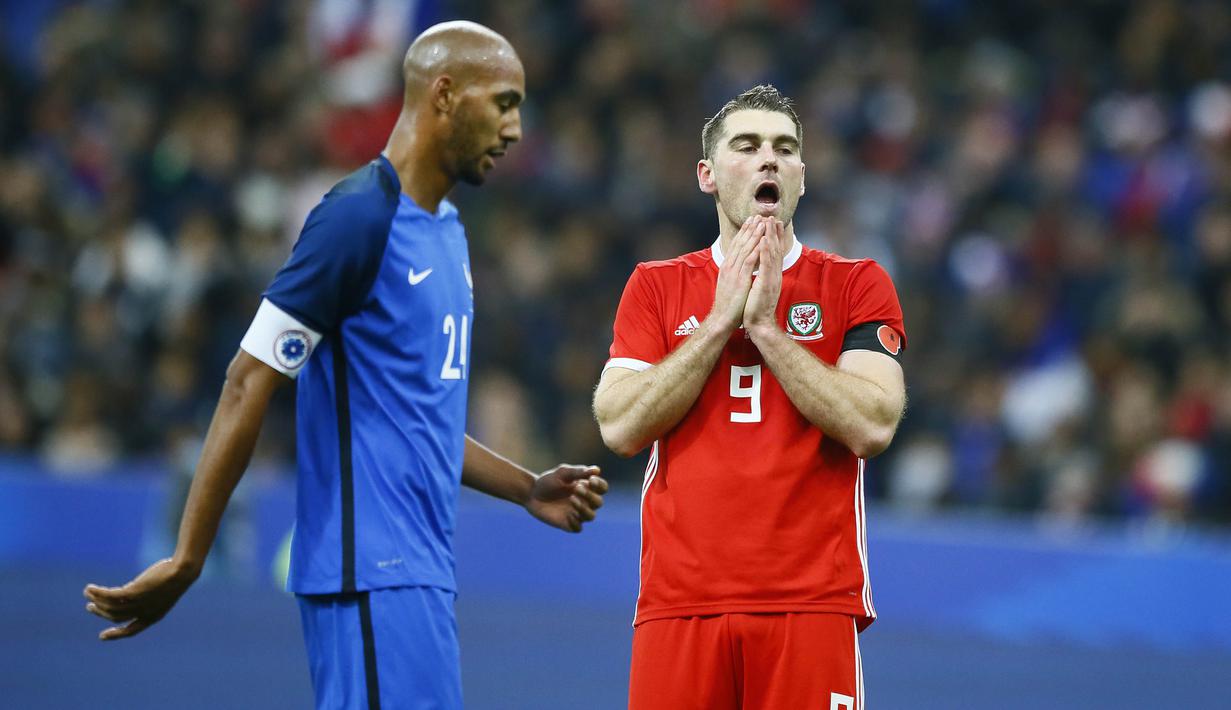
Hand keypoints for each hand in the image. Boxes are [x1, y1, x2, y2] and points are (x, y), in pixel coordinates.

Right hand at [84, 557, 198, 640]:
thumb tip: (132, 594)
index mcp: (153, 617)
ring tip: (88, 593)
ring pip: (111, 607)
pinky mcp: (134, 592)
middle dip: (101, 613)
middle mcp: (144, 613)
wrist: (183, 571)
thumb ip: (148, 599)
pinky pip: (110, 596)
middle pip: (116, 617)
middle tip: (90, 607)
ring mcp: (138, 604)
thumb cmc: (176, 578)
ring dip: (96, 601)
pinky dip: (98, 593)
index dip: (116, 635)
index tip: (102, 636)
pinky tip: (90, 588)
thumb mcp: (163, 593)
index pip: (131, 631)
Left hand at [525, 464, 607, 532]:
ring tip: (572, 499)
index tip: (591, 480)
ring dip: (584, 509)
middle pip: (598, 502)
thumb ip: (578, 472)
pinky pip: (578, 528)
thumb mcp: (562, 473)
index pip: (602, 488)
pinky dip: (576, 522)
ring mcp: (577, 514)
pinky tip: (569, 514)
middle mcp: (585, 502)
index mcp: (587, 488)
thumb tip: (597, 470)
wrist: (531, 494)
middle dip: (590, 496)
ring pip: (591, 516)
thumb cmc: (549, 481)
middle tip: (576, 488)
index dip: (600, 485)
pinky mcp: (568, 524)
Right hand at [708, 217, 766, 331]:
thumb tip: (740, 267)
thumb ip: (735, 273)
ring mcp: (733, 272)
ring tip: (762, 222)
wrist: (722, 319)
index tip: (751, 221)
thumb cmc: (728, 304)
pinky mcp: (740, 280)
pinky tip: (762, 241)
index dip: (744, 232)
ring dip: (754, 235)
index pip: (736, 245)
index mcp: (727, 267)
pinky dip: (755, 250)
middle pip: (740, 243)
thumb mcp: (730, 284)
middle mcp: (729, 266)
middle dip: (749, 228)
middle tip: (757, 215)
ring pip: (744, 249)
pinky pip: (748, 261)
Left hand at [744, 218, 784, 332]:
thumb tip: (761, 267)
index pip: (774, 252)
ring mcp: (771, 279)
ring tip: (768, 222)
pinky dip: (764, 252)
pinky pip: (766, 266)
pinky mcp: (765, 284)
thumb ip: (763, 276)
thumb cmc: (757, 307)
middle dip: (773, 232)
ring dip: (770, 236)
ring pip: (771, 254)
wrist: (758, 324)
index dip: (774, 237)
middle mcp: (774, 275)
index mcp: (772, 275)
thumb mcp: (761, 287)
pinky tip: (762, 241)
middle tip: (773, 216)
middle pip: (775, 249)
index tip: (772, 222)